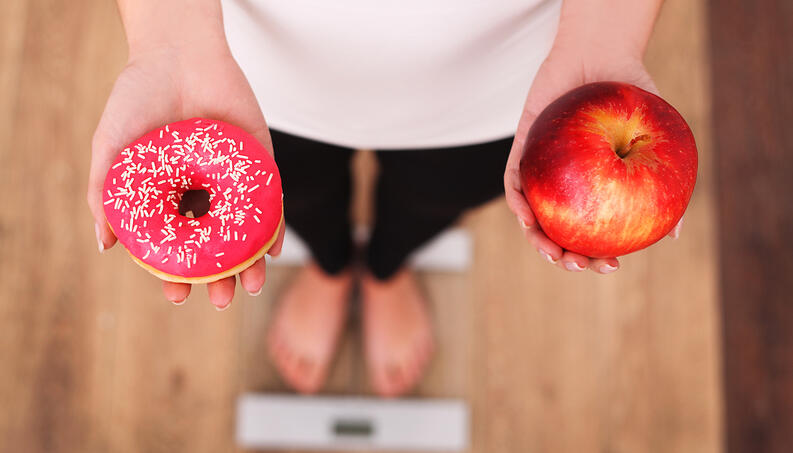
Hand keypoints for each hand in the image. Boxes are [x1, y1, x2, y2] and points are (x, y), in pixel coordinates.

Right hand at [87, 40, 284, 308]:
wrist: (177, 54)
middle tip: (221, 300)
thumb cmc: (137, 99)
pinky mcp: (260, 163)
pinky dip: (273, 227)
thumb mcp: (111, 148)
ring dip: (249, 263)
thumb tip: (105, 245)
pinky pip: (271, 201)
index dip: (176, 273)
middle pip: (215, 246)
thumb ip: (105, 194)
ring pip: (245, 232)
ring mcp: (233, 181)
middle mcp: (203, 194)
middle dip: (219, 278)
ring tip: (248, 286)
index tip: (177, 296)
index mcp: (170, 197)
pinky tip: (271, 251)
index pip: (177, 246)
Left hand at [504, 46, 681, 273]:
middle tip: (578, 265)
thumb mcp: (655, 138)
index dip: (597, 255)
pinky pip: (514, 181)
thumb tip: (675, 233)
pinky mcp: (521, 150)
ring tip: (552, 252)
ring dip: (537, 239)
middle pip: (558, 232)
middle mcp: (566, 185)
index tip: (610, 266)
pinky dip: (518, 202)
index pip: (592, 232)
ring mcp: (542, 170)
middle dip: (564, 257)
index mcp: (594, 188)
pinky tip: (526, 215)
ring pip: (532, 216)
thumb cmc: (631, 96)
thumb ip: (663, 181)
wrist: (601, 54)